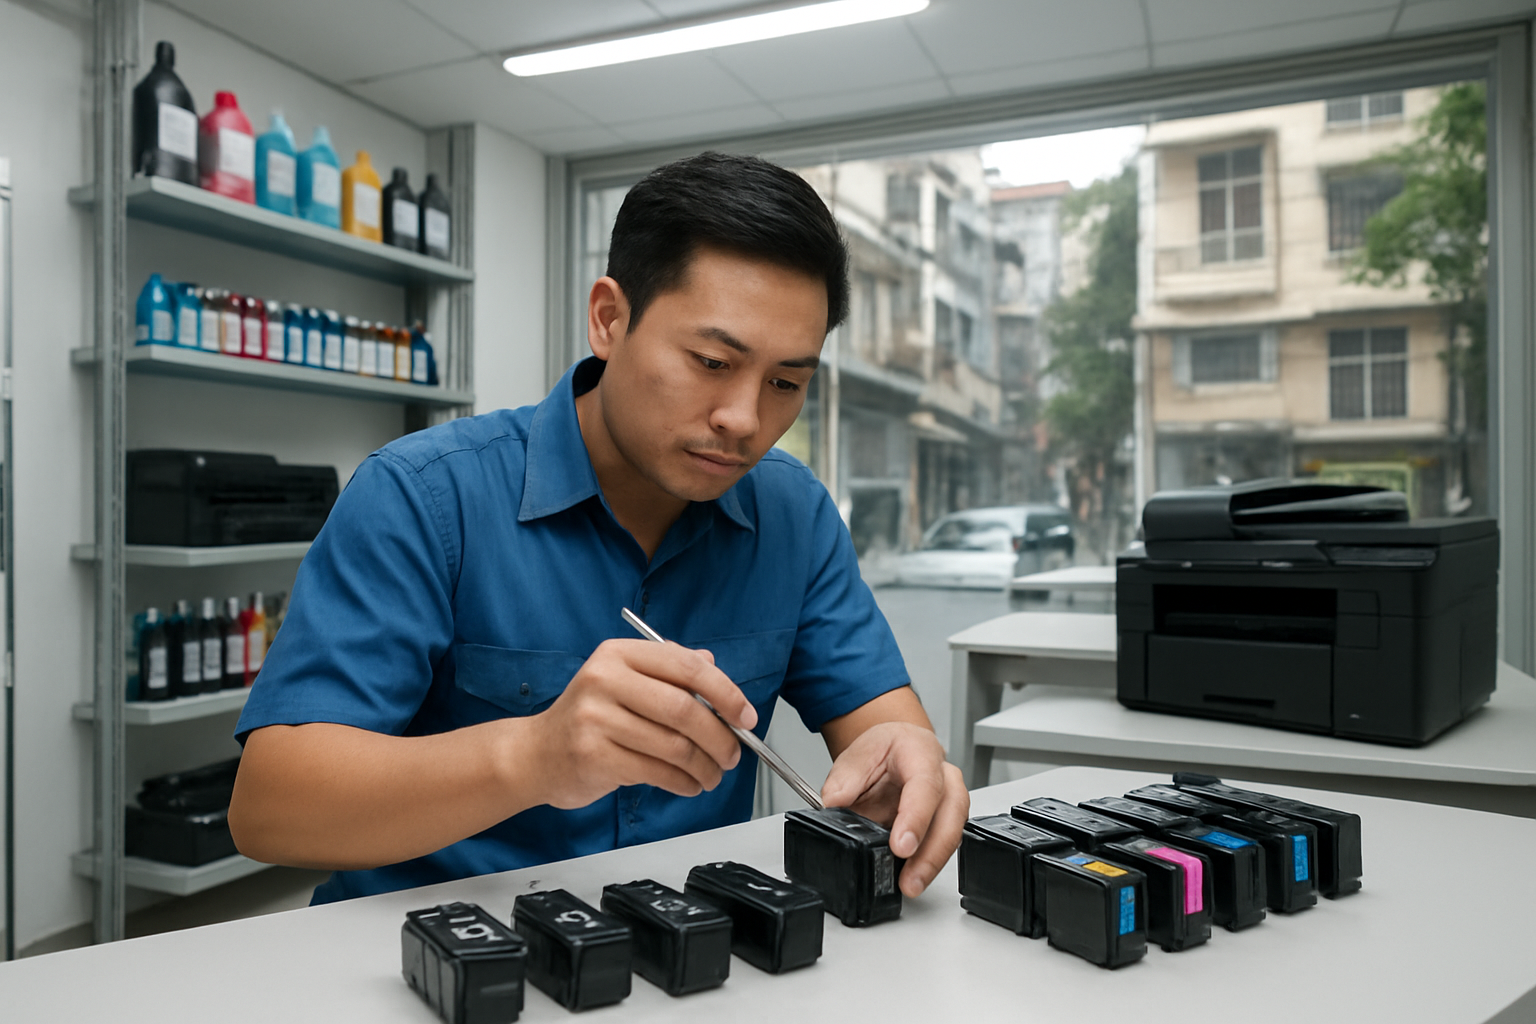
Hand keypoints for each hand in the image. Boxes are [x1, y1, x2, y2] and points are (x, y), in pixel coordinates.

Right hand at [524, 638, 757, 808]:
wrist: (536, 754)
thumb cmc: (588, 718)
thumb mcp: (625, 682)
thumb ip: (668, 672)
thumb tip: (713, 665)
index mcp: (619, 654)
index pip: (686, 665)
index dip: (725, 692)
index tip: (745, 716)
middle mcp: (605, 679)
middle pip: (683, 708)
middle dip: (719, 736)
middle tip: (732, 753)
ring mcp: (595, 717)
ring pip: (673, 745)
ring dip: (704, 766)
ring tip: (712, 774)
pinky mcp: (593, 755)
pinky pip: (656, 771)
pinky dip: (683, 782)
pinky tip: (689, 784)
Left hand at [819, 721, 968, 897]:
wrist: (896, 749)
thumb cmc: (884, 750)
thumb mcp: (858, 752)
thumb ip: (845, 777)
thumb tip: (834, 801)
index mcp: (922, 752)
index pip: (925, 786)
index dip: (915, 818)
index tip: (901, 845)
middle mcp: (945, 776)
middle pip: (949, 815)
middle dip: (931, 853)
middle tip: (910, 879)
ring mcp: (951, 800)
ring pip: (952, 833)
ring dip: (932, 864)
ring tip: (910, 885)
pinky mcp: (947, 821)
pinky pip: (944, 844)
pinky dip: (929, 863)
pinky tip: (913, 877)